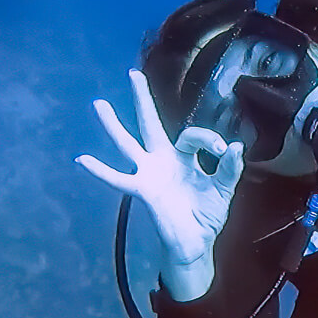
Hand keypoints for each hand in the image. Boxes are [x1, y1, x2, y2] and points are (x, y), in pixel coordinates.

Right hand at [76, 69, 244, 301]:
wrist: (195, 244)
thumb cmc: (206, 216)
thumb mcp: (223, 191)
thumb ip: (230, 170)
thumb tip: (236, 146)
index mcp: (185, 157)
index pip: (192, 135)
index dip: (209, 138)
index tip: (223, 152)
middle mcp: (163, 159)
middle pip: (150, 123)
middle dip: (142, 100)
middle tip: (133, 74)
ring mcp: (150, 173)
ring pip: (128, 143)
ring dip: (113, 125)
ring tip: (99, 104)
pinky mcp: (143, 190)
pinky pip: (119, 179)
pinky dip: (101, 171)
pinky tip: (82, 160)